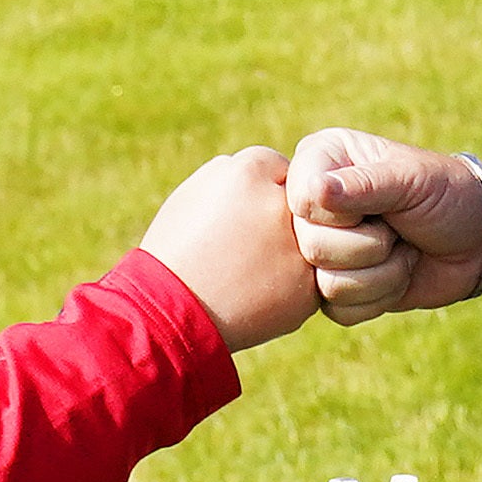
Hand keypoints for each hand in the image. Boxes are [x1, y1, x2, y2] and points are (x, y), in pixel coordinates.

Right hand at [138, 145, 321, 348]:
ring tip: (249, 272)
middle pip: (299, 204)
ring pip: (310, 243)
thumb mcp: (193, 194)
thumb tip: (267, 173)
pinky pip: (310, 279)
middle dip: (279, 221)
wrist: (170, 314)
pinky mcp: (308, 288)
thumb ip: (234, 174)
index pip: (277, 168)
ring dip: (289, 253)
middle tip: (248, 245)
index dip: (259, 193)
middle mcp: (280, 204)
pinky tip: (258, 294)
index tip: (240, 214)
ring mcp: (299, 248)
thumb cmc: (175, 252)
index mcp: (249, 172)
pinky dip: (290, 287)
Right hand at [286, 131, 481, 319]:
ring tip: (402, 249)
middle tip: (397, 228)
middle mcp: (311, 205)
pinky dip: (379, 299)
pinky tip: (397, 274)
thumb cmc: (447, 194)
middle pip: (313, 247)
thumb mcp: (411, 179)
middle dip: (372, 247)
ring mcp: (320, 249)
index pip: (303, 201)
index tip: (382, 200)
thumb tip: (313, 190)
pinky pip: (338, 312)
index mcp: (319, 162)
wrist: (477, 240)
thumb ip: (363, 185)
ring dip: (383, 274)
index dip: (346, 215)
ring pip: (327, 285)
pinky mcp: (334, 289)